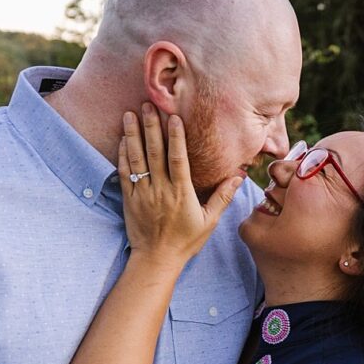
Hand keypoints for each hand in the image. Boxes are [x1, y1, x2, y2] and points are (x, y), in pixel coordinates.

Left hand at [118, 105, 242, 267]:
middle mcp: (161, 190)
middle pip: (155, 152)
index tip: (174, 116)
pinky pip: (124, 172)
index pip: (178, 159)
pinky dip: (123, 154)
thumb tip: (239, 177)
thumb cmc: (185, 242)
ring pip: (137, 158)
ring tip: (130, 113)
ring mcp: (143, 193)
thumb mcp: (208, 222)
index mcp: (181, 193)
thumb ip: (222, 197)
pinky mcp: (129, 199)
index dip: (175, 136)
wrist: (156, 260)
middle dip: (151, 126)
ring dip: (133, 134)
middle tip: (148, 103)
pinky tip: (124, 138)